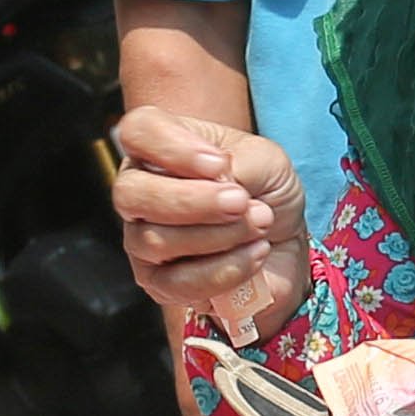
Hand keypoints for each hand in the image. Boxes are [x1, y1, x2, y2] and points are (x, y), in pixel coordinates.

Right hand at [109, 105, 309, 342]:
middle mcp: (140, 192)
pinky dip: (223, 270)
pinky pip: (177, 283)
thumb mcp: (267, 161)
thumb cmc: (266, 192)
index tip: (219, 163)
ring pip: (155, 240)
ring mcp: (142, 240)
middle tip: (241, 202)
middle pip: (130, 193)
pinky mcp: (159, 284)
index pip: (137, 131)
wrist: (283, 244)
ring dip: (218, 235)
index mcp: (159, 148)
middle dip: (192, 201)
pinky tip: (255, 254)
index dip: (172, 147)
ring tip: (259, 226)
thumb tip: (217, 184)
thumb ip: (238, 163)